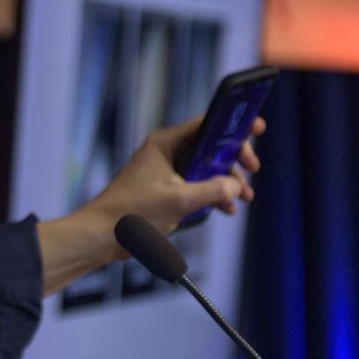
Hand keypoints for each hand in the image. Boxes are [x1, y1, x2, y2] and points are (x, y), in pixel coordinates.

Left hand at [35, 115, 263, 293]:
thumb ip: (212, 190)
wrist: (102, 234)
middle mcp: (165, 152)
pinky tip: (225, 209)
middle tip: (252, 172)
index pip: (206, 123)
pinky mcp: (164, 188)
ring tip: (242, 198)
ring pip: (205, 168)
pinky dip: (211, 194)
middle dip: (233, 161)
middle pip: (210, 146)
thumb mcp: (180, 201)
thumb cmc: (131, 213)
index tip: (257, 128)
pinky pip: (195, 185)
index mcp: (165, 143)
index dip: (234, 124)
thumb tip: (234, 185)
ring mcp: (165, 170)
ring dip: (225, 182)